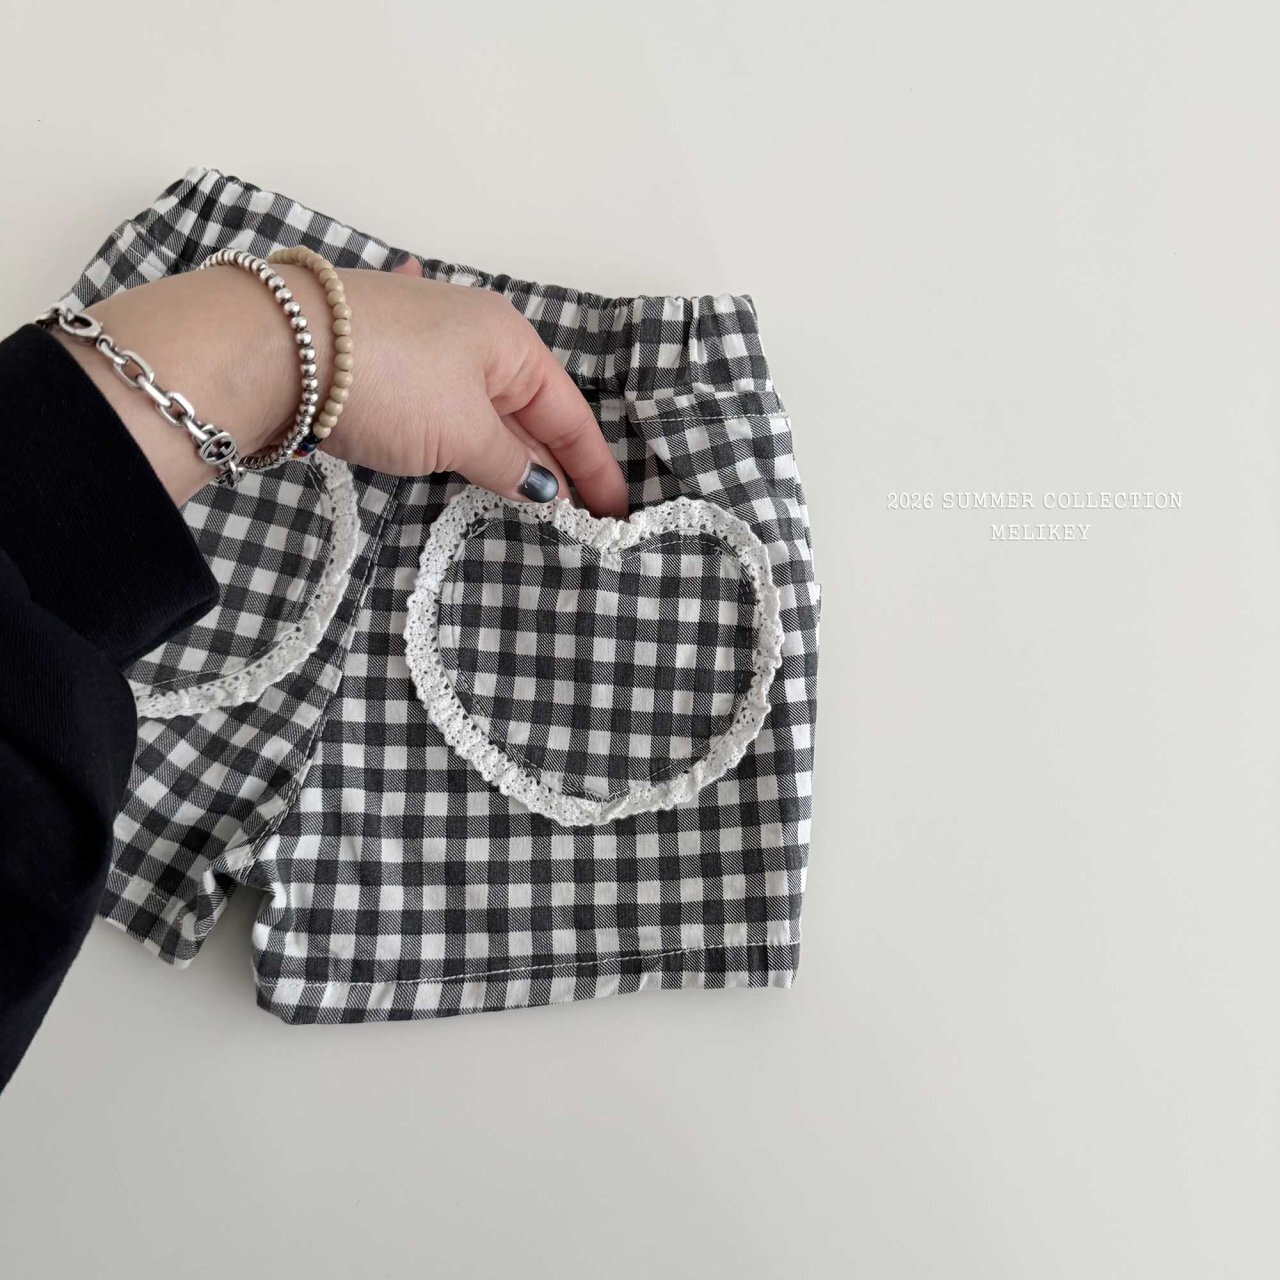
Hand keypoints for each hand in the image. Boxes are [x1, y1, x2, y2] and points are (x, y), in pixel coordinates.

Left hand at [314, 255, 626, 516]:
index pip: (568, 415)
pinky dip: (455, 422)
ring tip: (526, 489)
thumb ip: (510, 465)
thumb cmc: (387, 383)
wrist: (272, 346)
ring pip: (479, 405)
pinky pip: (436, 397)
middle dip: (551, 461)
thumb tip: (547, 489)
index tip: (613, 515)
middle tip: (573, 517)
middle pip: (528, 410)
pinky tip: (451, 411)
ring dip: (503, 445)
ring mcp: (420, 340)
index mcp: (508, 341)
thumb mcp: (461, 434)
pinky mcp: (376, 355)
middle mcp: (471, 332)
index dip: (594, 469)